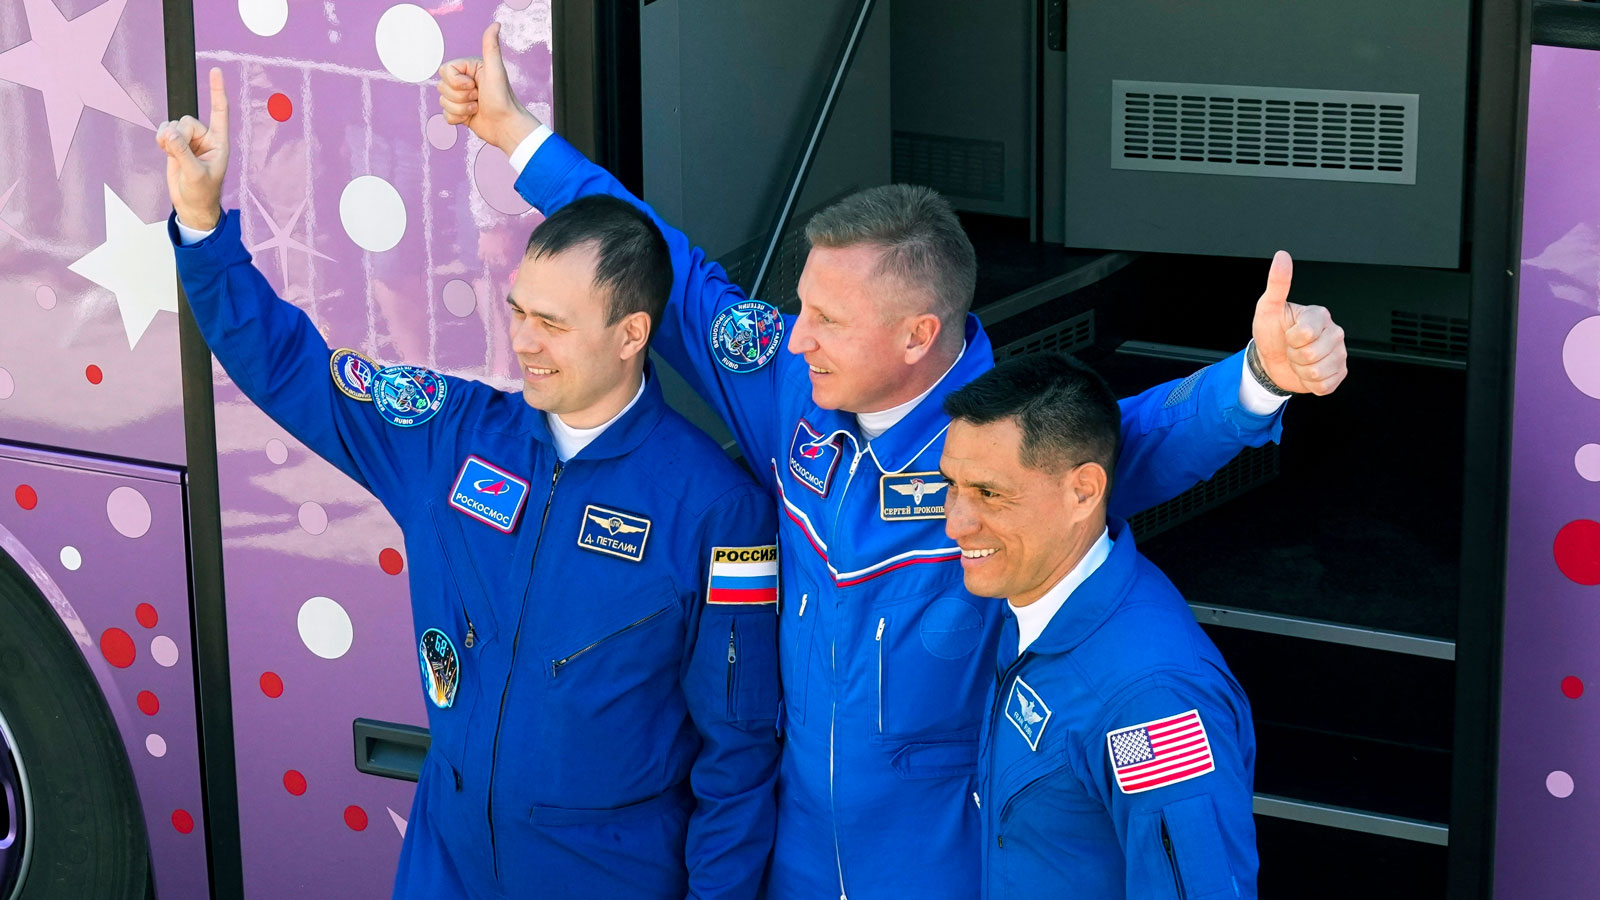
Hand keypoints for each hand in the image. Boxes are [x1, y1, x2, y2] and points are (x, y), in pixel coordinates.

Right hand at [157, 67, 228, 231]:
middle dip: (179, 136)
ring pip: (173, 125)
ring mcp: (190, 140)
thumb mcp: (195, 175)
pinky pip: (164, 131)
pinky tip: (166, 151)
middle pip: (187, 120)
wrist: (191, 205)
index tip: (215, 71)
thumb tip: (170, 134)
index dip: (217, 91)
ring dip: (169, 139)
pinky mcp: (176, 145)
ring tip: (174, 157)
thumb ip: (183, 153)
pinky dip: (161, 140)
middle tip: (180, 155)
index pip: (219, 111)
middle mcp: (205, 138)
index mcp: (219, 142)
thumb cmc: (202, 193)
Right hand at [437, 22, 539, 154]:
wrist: (506, 126)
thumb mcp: (496, 70)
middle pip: (442, 86)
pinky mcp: (459, 112)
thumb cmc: (502, 99)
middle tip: (479, 97)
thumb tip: (496, 24)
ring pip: (442, 101)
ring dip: (460, 108)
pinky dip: (458, 118)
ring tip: (477, 108)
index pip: (445, 70)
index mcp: (469, 68)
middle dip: (460, 96)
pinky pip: (445, 115)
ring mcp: (461, 97)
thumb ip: (491, 47)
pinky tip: (472, 117)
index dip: (456, 82)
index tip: (474, 85)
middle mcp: (464, 81)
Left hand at [1250, 251, 1347, 395]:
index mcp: (1320, 315)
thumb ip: (1277, 283)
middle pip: (1312, 354)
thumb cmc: (1271, 333)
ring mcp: (1339, 354)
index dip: (1290, 339)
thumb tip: (1282, 256)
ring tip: (1298, 360)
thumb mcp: (1267, 308)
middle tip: (1291, 348)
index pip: (1305, 334)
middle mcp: (1335, 333)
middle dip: (1294, 355)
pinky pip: (1325, 385)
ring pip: (1317, 372)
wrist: (1271, 361)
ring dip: (1300, 370)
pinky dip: (1309, 383)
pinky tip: (1306, 371)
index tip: (1287, 334)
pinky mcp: (1339, 373)